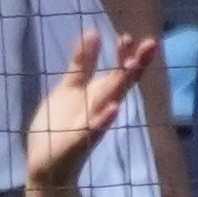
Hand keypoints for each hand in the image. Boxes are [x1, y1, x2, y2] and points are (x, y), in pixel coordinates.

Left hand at [22, 28, 157, 195]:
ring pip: (111, 101)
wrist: (47, 164)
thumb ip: (81, 65)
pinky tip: (114, 108)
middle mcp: (99, 107)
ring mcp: (91, 124)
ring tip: (133, 67)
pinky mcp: (80, 142)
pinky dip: (104, 119)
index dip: (121, 55)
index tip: (127, 37)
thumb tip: (93, 32)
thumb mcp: (69, 89)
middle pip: (120, 83)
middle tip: (150, 44)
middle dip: (133, 64)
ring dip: (122, 85)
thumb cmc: (59, 125)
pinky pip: (94, 129)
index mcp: (96, 94)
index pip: (115, 71)